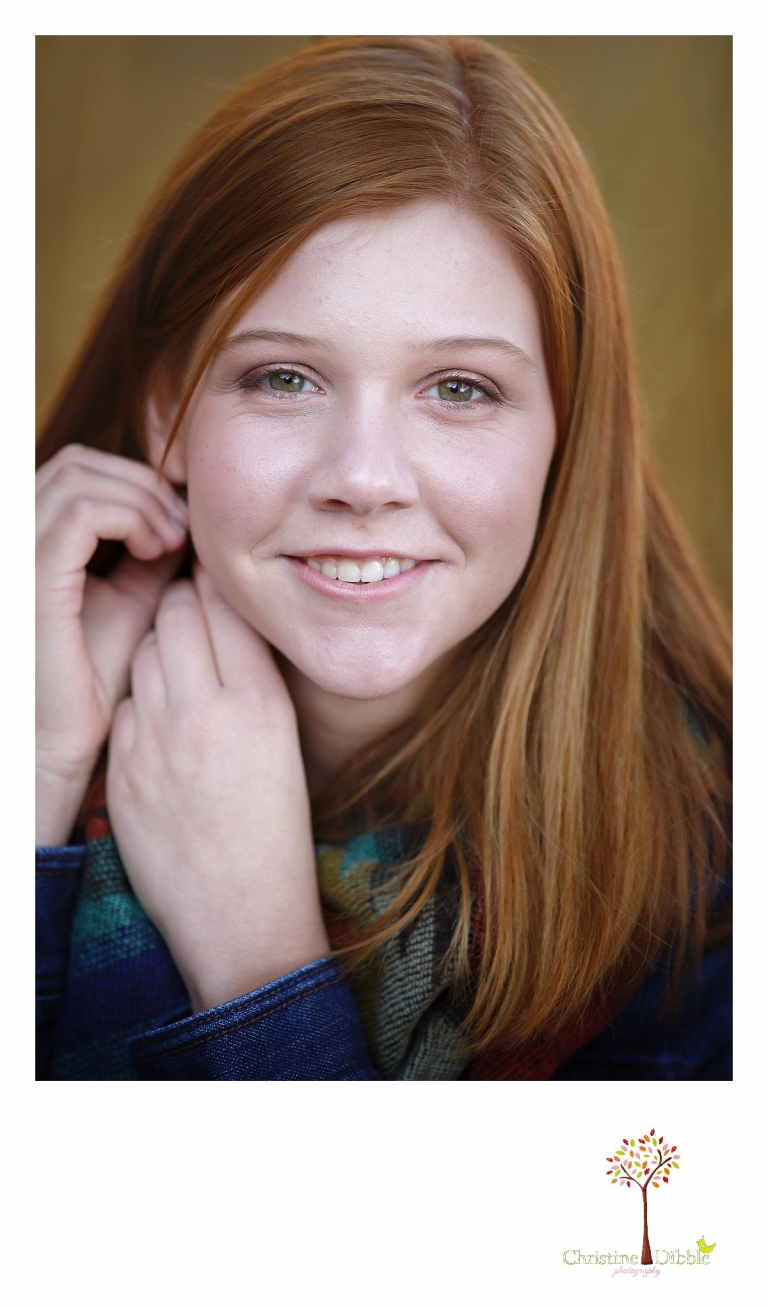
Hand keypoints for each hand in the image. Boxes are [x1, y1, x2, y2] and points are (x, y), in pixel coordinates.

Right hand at [36, 444, 187, 842]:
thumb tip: (185, 510)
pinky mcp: (29, 577)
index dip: (133, 480)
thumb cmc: (94, 676)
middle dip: (140, 484)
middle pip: (77, 462)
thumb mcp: (132, 597)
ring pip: (79, 477)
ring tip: (171, 541)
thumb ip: (148, 550)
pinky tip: (157, 550)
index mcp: (29, 538)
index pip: (77, 469)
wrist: (61, 738)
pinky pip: (83, 515)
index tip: (178, 519)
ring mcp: (13, 553)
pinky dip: (130, 518)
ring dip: (141, 500)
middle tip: (181, 526)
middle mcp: (12, 537)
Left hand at [106, 565, 329, 1011]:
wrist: (240, 912)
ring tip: (181, 666)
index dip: (222, 584)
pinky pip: (125, 704)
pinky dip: (142, 701)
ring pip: (144, 651)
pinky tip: (163, 720)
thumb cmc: (275, 827)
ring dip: (161, 647)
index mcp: (260, 705)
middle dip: (185, 602)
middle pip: (177, 613)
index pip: (227, 605)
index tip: (223, 580)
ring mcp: (154, 743)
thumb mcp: (286, 740)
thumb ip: (256, 676)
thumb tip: (226, 616)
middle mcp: (204, 715)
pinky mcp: (121, 770)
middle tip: (196, 608)